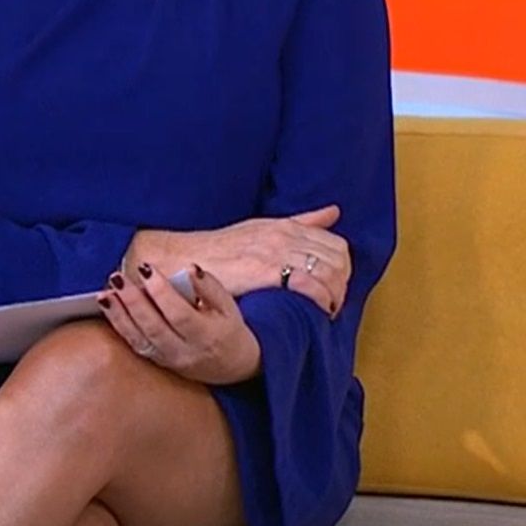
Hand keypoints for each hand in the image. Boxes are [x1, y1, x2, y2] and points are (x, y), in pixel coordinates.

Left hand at [97, 261, 260, 384]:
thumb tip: (190, 269)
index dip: (161, 292)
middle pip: (153, 327)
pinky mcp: (156, 361)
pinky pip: (133, 344)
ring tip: (105, 293)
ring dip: (118, 315)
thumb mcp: (229, 307)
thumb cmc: (228, 329)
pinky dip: (118, 325)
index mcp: (206, 336)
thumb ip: (209, 287)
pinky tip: (107, 306)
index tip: (146, 269)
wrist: (231, 367)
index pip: (179, 315)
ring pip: (138, 339)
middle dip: (132, 301)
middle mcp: (184, 351)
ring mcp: (168, 360)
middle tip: (117, 278)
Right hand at [130, 205, 349, 317]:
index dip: (343, 271)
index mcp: (285, 226)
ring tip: (323, 312)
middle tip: (331, 305)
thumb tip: (334, 212)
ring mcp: (274, 252)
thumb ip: (302, 222)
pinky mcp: (263, 271)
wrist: (183, 261)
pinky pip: (309, 285)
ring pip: (329, 274)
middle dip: (342, 286)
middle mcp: (283, 236)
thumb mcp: (263, 229)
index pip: (337, 245)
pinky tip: (312, 314)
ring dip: (333, 297)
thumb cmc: (219, 251)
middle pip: (338, 261)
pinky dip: (319, 302)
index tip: (333, 289)